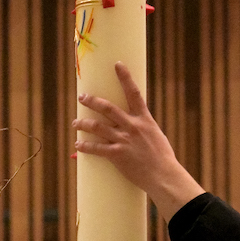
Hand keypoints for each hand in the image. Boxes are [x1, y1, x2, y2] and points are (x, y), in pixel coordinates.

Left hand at [73, 62, 203, 221]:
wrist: (164, 176)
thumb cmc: (162, 157)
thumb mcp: (155, 136)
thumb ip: (142, 128)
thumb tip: (131, 125)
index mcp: (144, 119)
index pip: (133, 93)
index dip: (125, 77)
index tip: (117, 64)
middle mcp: (133, 126)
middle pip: (108, 108)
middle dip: (92, 101)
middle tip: (82, 97)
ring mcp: (124, 140)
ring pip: (98, 127)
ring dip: (83, 124)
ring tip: (75, 123)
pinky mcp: (118, 155)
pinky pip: (97, 149)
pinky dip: (85, 146)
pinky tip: (77, 145)